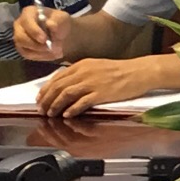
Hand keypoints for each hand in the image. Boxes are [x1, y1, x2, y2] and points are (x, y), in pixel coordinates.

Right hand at [12, 4, 70, 60]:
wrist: (61, 32)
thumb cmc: (59, 22)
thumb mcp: (62, 18)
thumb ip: (57, 21)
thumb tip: (50, 25)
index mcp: (28, 13)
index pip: (26, 21)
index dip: (34, 31)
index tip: (45, 39)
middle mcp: (20, 25)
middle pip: (20, 37)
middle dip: (36, 45)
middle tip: (50, 48)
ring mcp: (19, 37)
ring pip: (24, 49)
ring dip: (41, 52)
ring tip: (56, 52)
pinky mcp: (23, 48)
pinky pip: (29, 56)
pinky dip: (42, 57)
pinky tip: (53, 54)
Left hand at [36, 59, 152, 115]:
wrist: (139, 72)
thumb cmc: (121, 71)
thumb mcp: (97, 66)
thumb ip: (82, 73)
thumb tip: (68, 84)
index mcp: (82, 65)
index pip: (57, 77)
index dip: (46, 89)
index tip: (40, 98)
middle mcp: (84, 72)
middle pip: (58, 86)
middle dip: (47, 99)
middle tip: (41, 109)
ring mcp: (92, 83)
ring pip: (66, 94)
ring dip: (55, 105)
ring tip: (50, 114)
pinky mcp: (100, 93)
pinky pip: (81, 102)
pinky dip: (72, 109)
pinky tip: (67, 115)